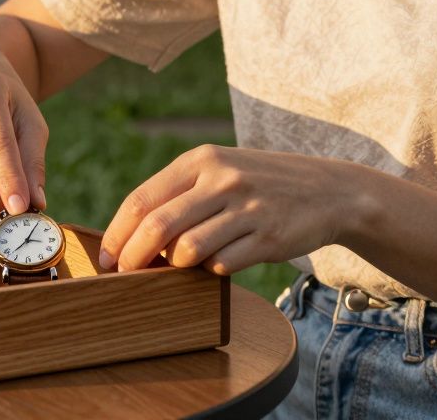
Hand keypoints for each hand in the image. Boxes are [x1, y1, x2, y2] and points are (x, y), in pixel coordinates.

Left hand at [99, 145, 361, 273]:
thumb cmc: (259, 184)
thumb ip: (179, 195)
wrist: (328, 190)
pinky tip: (219, 263)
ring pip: (187, 250)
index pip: (142, 199)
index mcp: (200, 159)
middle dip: (134, 258)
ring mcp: (246, 207)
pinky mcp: (268, 236)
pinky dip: (212, 271)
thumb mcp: (219, 171)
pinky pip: (222, 265)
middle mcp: (221, 179)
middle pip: (157, 227)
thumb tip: (130, 235)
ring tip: (182, 266)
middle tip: (125, 276)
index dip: (117, 233)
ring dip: (176, 267)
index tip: (107, 259)